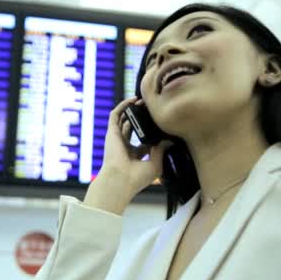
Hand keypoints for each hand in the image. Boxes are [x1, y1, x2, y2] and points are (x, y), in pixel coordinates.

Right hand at [83, 97, 171, 214]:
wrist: (121, 179)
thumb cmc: (137, 178)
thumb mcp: (155, 164)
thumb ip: (161, 151)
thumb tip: (169, 140)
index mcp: (134, 155)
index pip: (143, 139)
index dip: (151, 130)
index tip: (161, 122)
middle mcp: (125, 146)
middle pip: (133, 126)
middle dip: (142, 116)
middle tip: (153, 108)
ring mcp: (117, 139)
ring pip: (124, 119)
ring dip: (133, 109)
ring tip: (144, 101)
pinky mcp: (111, 133)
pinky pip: (115, 115)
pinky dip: (123, 106)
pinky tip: (133, 100)